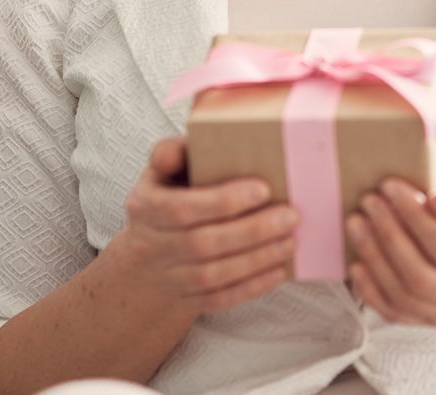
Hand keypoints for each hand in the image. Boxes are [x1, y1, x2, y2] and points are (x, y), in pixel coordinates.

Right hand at [106, 136, 298, 317]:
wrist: (146, 259)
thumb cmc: (165, 200)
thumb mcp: (160, 172)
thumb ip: (173, 151)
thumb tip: (191, 137)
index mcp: (145, 207)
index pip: (181, 208)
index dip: (222, 201)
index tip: (263, 189)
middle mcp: (151, 245)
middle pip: (202, 244)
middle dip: (251, 231)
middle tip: (290, 217)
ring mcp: (168, 277)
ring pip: (213, 275)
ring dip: (257, 259)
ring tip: (290, 241)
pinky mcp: (187, 299)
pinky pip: (219, 299)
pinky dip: (251, 287)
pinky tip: (278, 271)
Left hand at [347, 174, 435, 327]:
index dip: (413, 216)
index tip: (390, 186)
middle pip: (422, 276)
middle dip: (388, 236)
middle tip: (368, 202)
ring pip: (406, 297)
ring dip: (374, 259)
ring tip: (357, 223)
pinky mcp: (432, 319)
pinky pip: (397, 313)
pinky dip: (371, 291)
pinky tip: (356, 263)